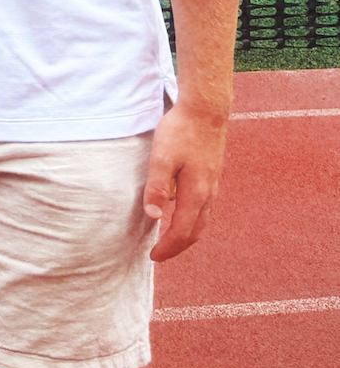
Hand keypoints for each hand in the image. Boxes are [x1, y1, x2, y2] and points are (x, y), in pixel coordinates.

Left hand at [143, 99, 227, 260]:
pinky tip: (182, 212)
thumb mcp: (161, 158)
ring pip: (202, 219)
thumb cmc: (181, 132)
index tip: (153, 257)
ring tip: (169, 238)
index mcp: (196, 193)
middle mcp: (209, 193)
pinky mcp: (212, 175)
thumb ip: (157, 188)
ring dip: (187, 233)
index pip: (183, 232)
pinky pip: (204, 206)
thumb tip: (154, 218)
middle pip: (196, 231)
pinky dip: (193, 218)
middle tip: (160, 254)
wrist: (206, 110)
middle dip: (178, 246)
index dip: (168, 247)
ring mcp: (213, 184)